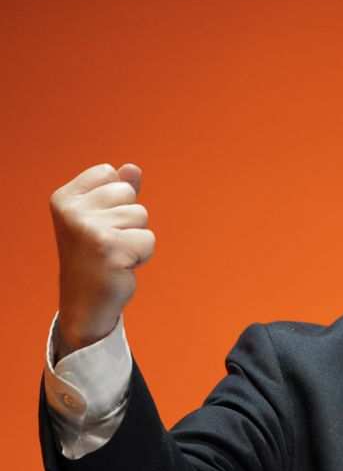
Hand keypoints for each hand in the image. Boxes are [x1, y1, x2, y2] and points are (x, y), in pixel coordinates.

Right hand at [50, 163, 154, 356]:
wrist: (86, 302)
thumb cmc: (96, 256)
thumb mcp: (102, 218)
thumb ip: (116, 191)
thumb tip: (133, 168)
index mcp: (65, 198)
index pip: (109, 173)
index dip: (116, 199)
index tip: (100, 223)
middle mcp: (72, 211)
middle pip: (128, 193)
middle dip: (129, 218)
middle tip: (110, 242)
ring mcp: (89, 229)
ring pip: (141, 215)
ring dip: (136, 237)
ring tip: (115, 254)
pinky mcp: (110, 248)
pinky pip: (148, 239)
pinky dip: (142, 254)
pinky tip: (122, 265)